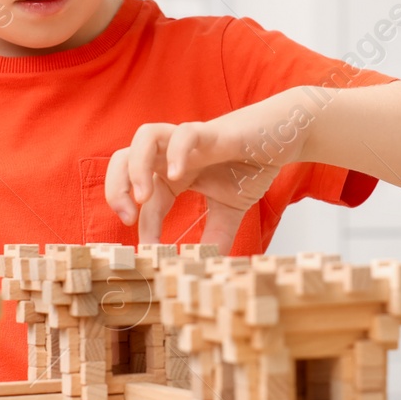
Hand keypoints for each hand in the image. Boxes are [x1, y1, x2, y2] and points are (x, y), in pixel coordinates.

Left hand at [104, 103, 302, 247]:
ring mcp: (189, 140)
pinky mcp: (210, 132)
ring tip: (144, 197)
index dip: (142, 225)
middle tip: (128, 218)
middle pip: (123, 160)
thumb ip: (216, 236)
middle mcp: (173, 155)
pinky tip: (177, 175)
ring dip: (135, 168)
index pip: (145, 199)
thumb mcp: (230, 210)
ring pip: (143, 138)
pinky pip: (182, 134)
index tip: (150, 250)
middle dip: (116, 189)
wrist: (284, 137)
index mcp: (173, 174)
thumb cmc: (253, 165)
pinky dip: (174, 152)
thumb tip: (206, 268)